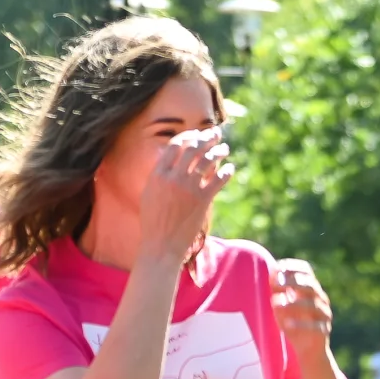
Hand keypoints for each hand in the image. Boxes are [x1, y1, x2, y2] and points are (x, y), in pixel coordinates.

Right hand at [139, 128, 231, 261]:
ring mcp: (189, 189)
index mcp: (158, 175)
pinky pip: (218, 180)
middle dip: (206, 138)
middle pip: (193, 149)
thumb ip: (157, 172)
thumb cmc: (153, 220)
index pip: (175, 146)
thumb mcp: (149, 193)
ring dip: (218, 151)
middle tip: (215, 133)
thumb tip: (163, 153)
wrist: (162, 245)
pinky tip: (230, 167)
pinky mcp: (203, 200)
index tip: (196, 134)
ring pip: (208, 161)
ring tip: (225, 148)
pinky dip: (226, 171)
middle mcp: (174, 178)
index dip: (188, 136)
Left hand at [271, 259, 332, 355]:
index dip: (293, 267)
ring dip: (293, 303)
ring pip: (313, 305)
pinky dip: (300, 325)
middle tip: (275, 283)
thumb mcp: (282, 307)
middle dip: (292, 282)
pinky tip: (286, 325)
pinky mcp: (324, 331)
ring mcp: (324, 315)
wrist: (309, 351)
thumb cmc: (294, 325)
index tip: (278, 267)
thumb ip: (278, 292)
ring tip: (275, 303)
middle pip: (310, 285)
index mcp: (311, 290)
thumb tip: (271, 276)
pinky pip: (315, 327)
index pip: (306, 271)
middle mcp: (321, 300)